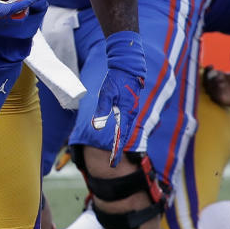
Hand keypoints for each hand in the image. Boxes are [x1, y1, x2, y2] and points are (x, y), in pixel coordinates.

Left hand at [86, 31, 145, 165]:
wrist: (127, 65)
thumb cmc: (116, 78)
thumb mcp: (106, 93)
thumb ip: (102, 110)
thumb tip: (97, 126)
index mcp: (127, 112)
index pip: (121, 137)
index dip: (116, 151)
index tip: (113, 163)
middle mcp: (131, 113)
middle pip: (124, 135)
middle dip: (118, 149)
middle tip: (112, 163)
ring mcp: (132, 109)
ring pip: (126, 129)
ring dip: (121, 140)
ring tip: (114, 152)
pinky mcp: (130, 105)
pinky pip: (126, 122)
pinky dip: (122, 130)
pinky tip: (118, 134)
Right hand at [203, 55, 229, 108]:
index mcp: (221, 77)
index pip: (210, 73)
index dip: (208, 69)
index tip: (211, 66)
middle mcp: (218, 84)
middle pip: (206, 80)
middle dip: (207, 77)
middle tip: (212, 74)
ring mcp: (218, 92)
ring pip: (208, 88)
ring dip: (210, 84)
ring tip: (217, 81)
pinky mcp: (220, 99)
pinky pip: (212, 96)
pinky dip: (213, 92)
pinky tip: (218, 88)